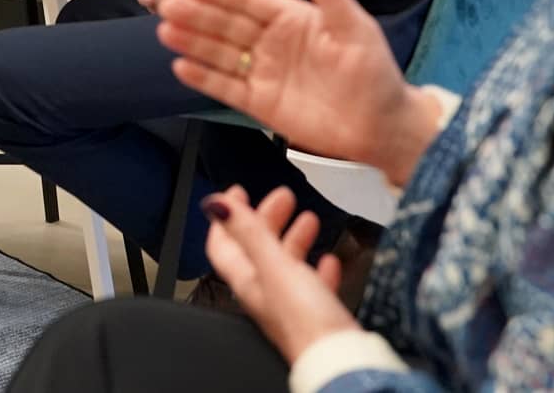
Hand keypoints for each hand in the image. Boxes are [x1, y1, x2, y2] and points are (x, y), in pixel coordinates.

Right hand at [158, 0, 445, 182]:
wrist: (383, 126)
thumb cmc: (374, 73)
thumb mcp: (356, 28)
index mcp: (292, 19)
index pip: (249, 1)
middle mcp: (272, 42)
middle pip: (227, 25)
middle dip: (196, 15)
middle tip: (166, 5)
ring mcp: (264, 73)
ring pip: (221, 54)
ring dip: (193, 42)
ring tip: (164, 32)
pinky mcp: (260, 104)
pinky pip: (226, 88)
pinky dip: (203, 78)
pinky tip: (181, 67)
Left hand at [202, 185, 360, 364]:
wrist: (338, 358)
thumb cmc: (305, 320)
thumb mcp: (274, 265)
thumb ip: (248, 232)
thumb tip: (215, 204)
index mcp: (247, 280)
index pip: (224, 245)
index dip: (227, 218)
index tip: (237, 194)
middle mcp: (264, 292)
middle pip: (257, 249)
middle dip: (267, 219)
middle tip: (282, 198)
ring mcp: (290, 304)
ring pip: (286, 264)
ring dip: (293, 239)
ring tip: (307, 219)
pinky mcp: (316, 315)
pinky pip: (313, 286)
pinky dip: (318, 268)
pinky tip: (329, 260)